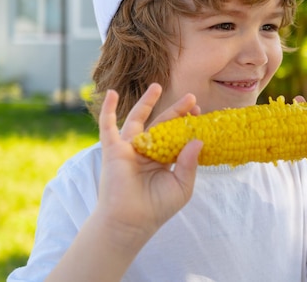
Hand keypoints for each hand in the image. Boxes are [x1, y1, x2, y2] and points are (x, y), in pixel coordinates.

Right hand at [95, 83, 202, 241]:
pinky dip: (108, 110)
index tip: (199, 112)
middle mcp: (147, 152)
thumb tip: (198, 140)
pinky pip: (108, 126)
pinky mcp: (113, 150)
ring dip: (147, 102)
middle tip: (191, 98)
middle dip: (177, 110)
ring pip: (138, 119)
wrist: (130, 222)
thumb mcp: (182, 186)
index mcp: (163, 160)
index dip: (187, 123)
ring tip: (157, 86)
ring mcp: (129, 149)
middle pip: (162, 124)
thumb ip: (189, 164)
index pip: (177, 136)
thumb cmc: (156, 208)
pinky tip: (110, 93)